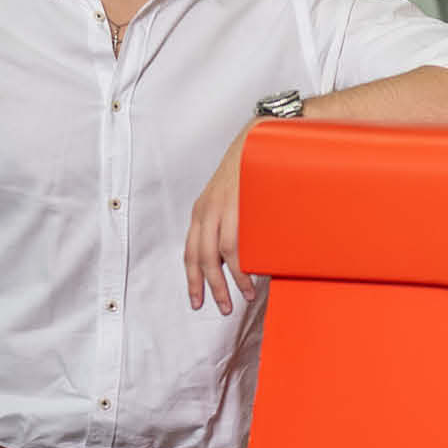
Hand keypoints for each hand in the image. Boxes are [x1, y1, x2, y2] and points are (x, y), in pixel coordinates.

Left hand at [185, 122, 258, 314]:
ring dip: (232, 280)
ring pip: (218, 255)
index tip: (197, 301)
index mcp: (201, 212)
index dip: (193, 280)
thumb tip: (233, 256)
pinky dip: (243, 264)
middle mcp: (205, 212)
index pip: (190, 254)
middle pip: (201, 259)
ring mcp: (220, 209)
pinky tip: (252, 275)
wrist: (257, 140)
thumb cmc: (248, 171)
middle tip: (223, 307)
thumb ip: (226, 224)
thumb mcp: (228, 199)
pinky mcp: (236, 207)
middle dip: (211, 288)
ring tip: (244, 295)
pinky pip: (235, 243)